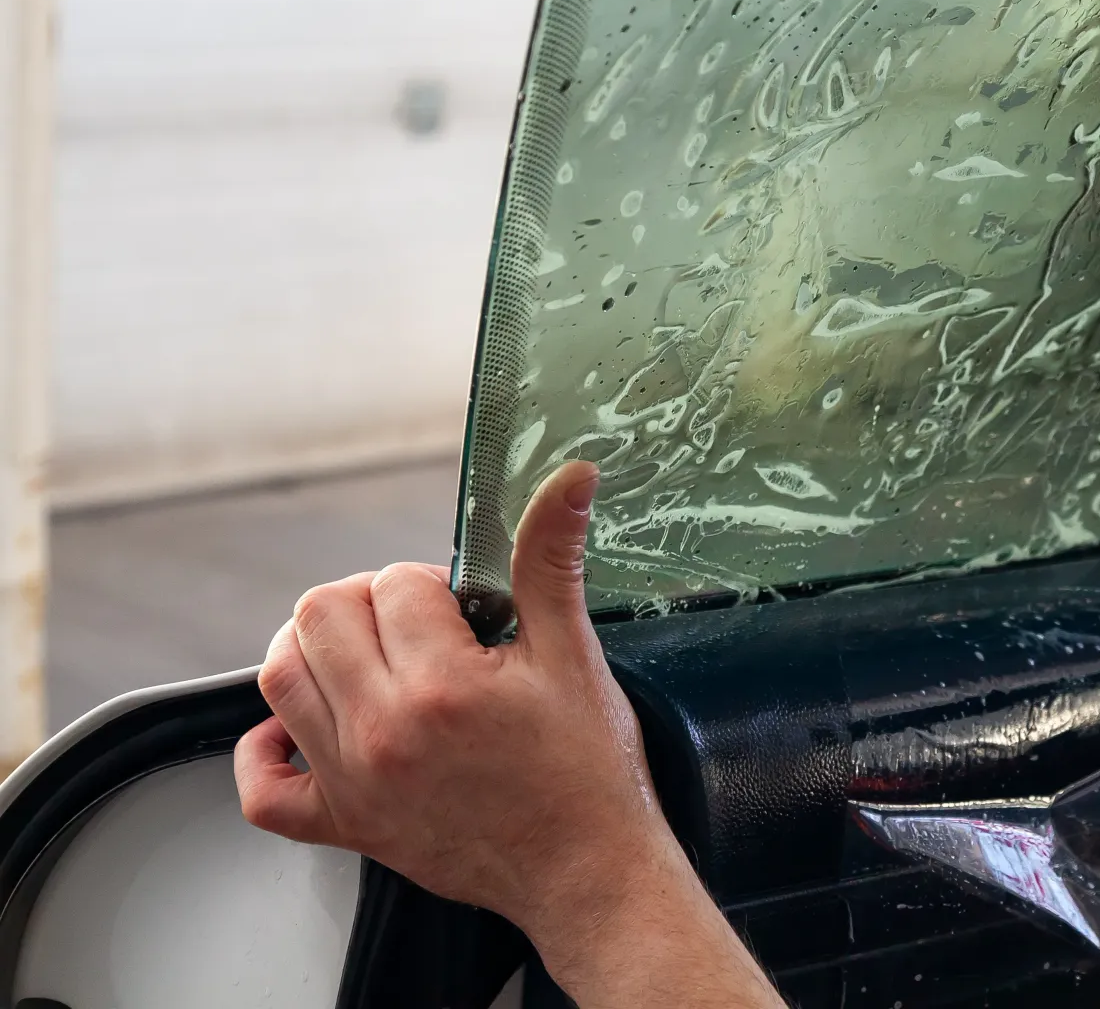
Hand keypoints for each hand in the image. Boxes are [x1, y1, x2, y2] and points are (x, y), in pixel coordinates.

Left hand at [234, 462, 780, 1006]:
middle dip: (368, 602)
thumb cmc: (588, 770)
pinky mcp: (345, 825)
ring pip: (279, 679)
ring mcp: (355, 782)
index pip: (395, 583)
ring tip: (373, 657)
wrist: (587, 868)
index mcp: (442, 685)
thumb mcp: (574, 653)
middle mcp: (384, 732)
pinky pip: (263, 789)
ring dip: (318, 651)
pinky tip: (307, 727)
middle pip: (318, 616)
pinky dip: (268, 749)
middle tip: (420, 626)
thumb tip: (568, 478)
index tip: (466, 611)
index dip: (433, 583)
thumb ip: (552, 558)